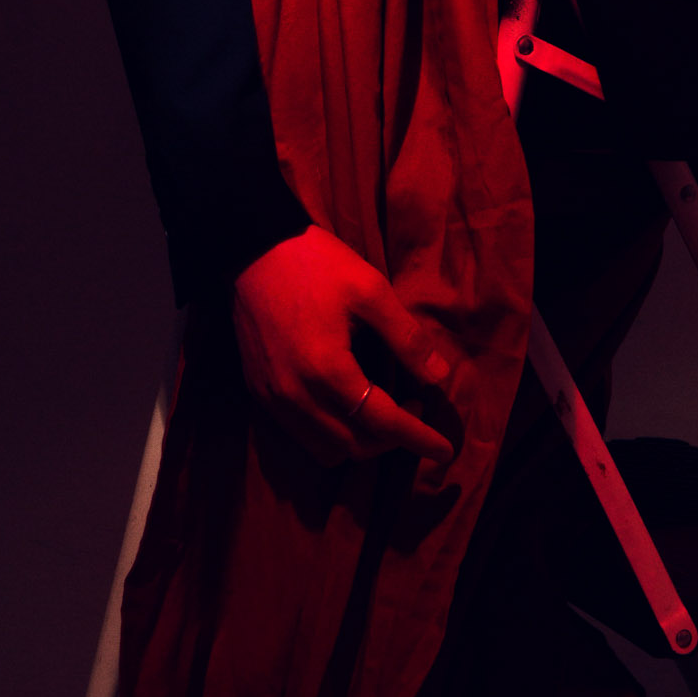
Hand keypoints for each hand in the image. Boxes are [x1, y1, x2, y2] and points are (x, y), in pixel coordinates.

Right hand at [232, 225, 455, 467]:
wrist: (252, 246)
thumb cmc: (315, 263)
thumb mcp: (370, 290)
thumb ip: (406, 338)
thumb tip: (438, 377)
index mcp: (328, 370)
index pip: (382, 424)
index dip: (418, 439)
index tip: (446, 450)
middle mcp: (297, 396)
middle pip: (356, 445)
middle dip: (393, 439)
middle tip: (415, 408)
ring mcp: (273, 397)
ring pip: (327, 449)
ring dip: (361, 442)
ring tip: (381, 409)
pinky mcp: (259, 390)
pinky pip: (301, 434)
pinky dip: (331, 433)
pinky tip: (345, 405)